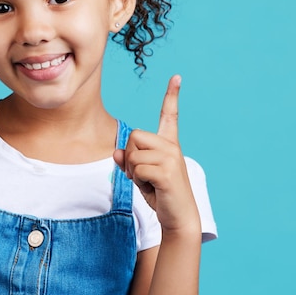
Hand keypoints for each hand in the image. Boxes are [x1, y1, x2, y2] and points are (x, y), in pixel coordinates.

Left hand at [113, 75, 199, 234]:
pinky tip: (152, 188)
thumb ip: (128, 161)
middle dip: (130, 157)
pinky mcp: (167, 170)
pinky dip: (138, 180)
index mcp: (168, 143)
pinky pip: (137, 168)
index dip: (172, 95)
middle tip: (142, 175)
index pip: (170, 115)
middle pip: (133, 136)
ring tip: (148, 182)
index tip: (176, 77)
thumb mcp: (141, 175)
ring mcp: (171, 157)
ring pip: (132, 153)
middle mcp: (171, 146)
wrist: (178, 217)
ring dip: (133, 171)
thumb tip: (117, 152)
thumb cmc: (160, 195)